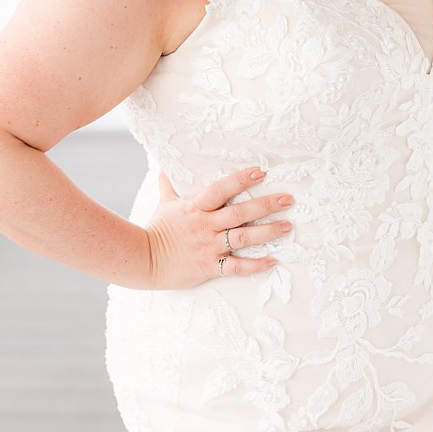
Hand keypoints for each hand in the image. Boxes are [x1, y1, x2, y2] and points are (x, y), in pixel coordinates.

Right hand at [141, 166, 291, 289]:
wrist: (144, 259)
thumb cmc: (156, 229)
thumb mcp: (164, 203)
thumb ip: (168, 184)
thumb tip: (164, 164)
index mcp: (195, 208)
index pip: (220, 190)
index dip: (240, 180)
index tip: (261, 172)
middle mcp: (205, 226)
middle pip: (239, 213)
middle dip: (266, 205)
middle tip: (288, 199)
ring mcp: (209, 247)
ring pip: (243, 237)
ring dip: (268, 232)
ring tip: (287, 226)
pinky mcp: (210, 267)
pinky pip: (236, 267)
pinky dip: (255, 265)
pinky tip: (273, 260)